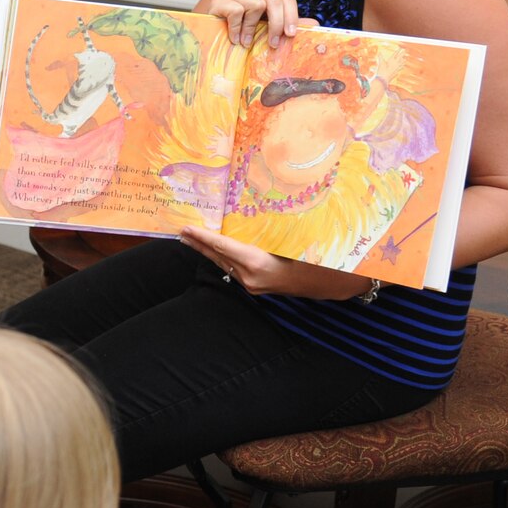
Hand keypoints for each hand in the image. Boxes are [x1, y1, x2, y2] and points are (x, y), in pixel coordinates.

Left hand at [179, 226, 364, 299]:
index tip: (185, 228)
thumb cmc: (312, 257)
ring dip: (208, 252)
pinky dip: (223, 258)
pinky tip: (215, 251)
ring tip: (191, 239)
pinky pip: (233, 270)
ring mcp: (251, 285)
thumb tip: (241, 219)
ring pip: (224, 264)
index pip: (222, 247)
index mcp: (257, 263)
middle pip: (218, 257)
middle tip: (180, 232)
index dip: (202, 237)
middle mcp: (250, 277)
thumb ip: (263, 234)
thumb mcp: (289, 240)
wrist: (326, 284)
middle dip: (198, 244)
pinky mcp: (254, 288)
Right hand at [205, 0, 316, 47]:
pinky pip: (236, 10)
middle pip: (273, 0)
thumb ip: (287, 27)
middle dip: (275, 25)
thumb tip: (316, 25)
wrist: (209, 36)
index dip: (291, 15)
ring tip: (246, 43)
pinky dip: (237, 28)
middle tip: (272, 45)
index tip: (291, 35)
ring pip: (255, 5)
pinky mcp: (220, 1)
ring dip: (251, 29)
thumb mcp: (265, 32)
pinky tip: (234, 39)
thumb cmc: (239, 35)